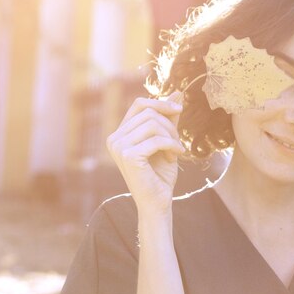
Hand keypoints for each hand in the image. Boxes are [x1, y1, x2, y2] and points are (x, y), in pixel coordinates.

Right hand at [106, 92, 184, 214]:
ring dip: (172, 135)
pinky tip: (176, 155)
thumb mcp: (167, 140)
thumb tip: (177, 92)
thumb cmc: (161, 173)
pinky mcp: (128, 156)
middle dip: (170, 124)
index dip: (160, 103)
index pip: (139, 104)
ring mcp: (118, 147)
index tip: (179, 109)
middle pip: (149, 113)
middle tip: (178, 141)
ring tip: (176, 150)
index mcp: (120, 133)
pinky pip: (157, 139)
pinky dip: (172, 145)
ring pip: (153, 123)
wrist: (158, 201)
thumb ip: (169, 117)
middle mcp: (114, 138)